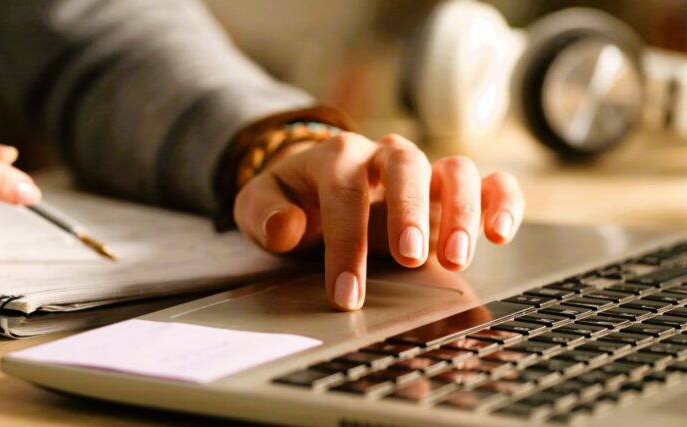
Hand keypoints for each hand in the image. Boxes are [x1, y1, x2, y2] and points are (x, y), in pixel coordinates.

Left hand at [233, 132, 523, 310]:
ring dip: (461, 211)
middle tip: (408, 256)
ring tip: (456, 258)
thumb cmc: (292, 201)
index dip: (346, 242)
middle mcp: (385, 156)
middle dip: (410, 211)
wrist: (315, 188)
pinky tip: (500, 233)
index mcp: (336, 155)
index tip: (347, 292)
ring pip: (456, 170)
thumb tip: (286, 227)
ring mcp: (424, 171)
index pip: (344, 191)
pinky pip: (490, 182)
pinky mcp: (452, 190)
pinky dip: (502, 202)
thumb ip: (263, 213)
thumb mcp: (258, 204)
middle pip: (406, 166)